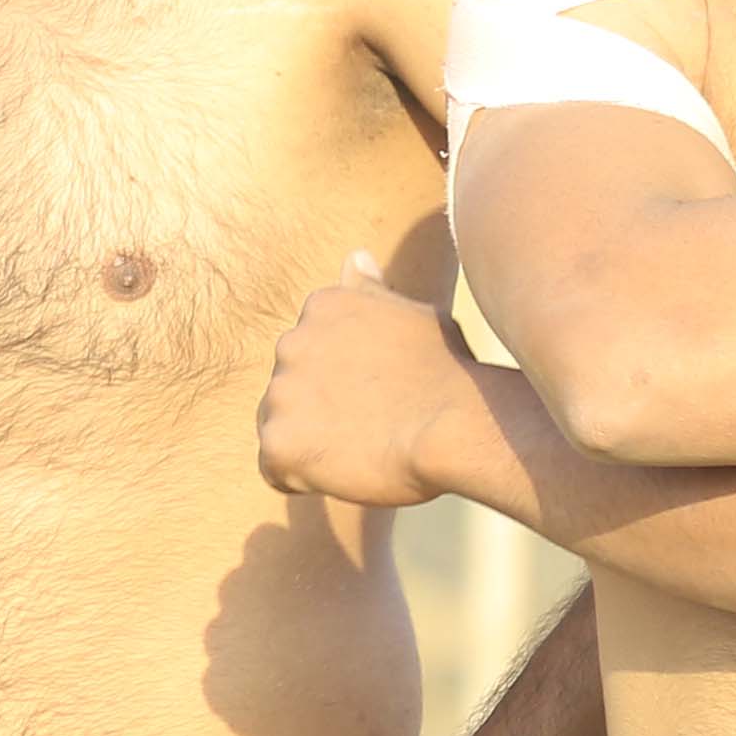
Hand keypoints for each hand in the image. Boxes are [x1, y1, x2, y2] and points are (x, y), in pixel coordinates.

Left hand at [255, 262, 479, 509]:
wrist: (459, 425)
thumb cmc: (449, 374)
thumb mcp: (415, 316)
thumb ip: (373, 294)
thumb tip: (354, 257)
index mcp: (322, 307)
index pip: (311, 355)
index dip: (347, 383)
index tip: (383, 390)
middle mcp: (290, 342)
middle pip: (291, 392)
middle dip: (324, 411)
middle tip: (378, 421)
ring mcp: (280, 393)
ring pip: (280, 430)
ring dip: (314, 444)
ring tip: (367, 444)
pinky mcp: (278, 443)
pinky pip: (276, 472)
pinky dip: (305, 478)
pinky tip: (347, 469)